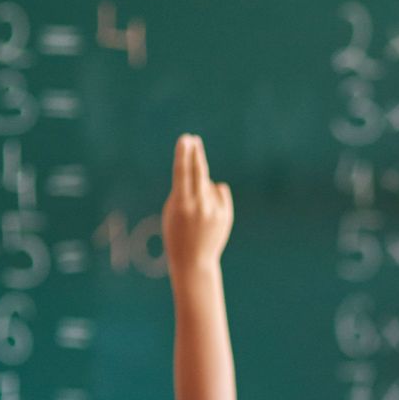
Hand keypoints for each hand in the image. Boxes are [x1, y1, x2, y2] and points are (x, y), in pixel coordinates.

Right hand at [163, 134, 234, 268]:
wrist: (193, 260)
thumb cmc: (177, 232)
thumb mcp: (172, 211)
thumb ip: (184, 191)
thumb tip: (202, 174)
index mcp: (181, 204)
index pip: (182, 173)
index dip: (183, 154)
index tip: (185, 139)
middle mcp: (199, 205)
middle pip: (199, 171)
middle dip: (195, 154)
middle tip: (193, 140)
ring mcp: (214, 210)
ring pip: (208, 184)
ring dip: (200, 189)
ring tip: (195, 209)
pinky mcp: (226, 214)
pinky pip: (219, 192)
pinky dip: (213, 195)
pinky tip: (208, 210)